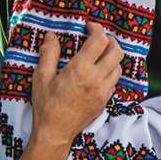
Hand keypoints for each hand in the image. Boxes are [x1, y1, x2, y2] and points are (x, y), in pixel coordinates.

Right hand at [31, 23, 123, 149]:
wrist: (56, 132)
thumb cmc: (46, 105)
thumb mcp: (41, 76)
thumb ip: (48, 53)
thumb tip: (51, 36)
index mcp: (81, 70)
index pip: (99, 41)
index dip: (96, 29)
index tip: (88, 27)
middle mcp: (97, 79)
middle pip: (117, 51)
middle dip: (109, 41)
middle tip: (97, 39)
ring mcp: (104, 91)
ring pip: (119, 67)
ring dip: (111, 57)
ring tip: (98, 55)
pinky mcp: (105, 101)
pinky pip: (114, 81)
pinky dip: (110, 72)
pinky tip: (98, 72)